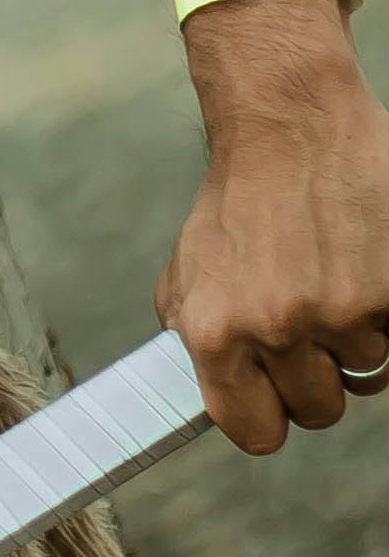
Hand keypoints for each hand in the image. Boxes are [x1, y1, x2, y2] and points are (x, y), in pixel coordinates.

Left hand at [159, 15, 388, 451]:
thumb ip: (196, 343)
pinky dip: (388, 311)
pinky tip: (368, 270)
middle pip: (320, 408)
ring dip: (358, 336)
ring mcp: (344, 307)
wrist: (290, 125)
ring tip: (338, 280)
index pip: (256, 431)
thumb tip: (217, 401)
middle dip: (320, 379)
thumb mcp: (188, 275)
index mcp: (218, 334)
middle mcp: (280, 327)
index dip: (273, 419)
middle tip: (315, 332)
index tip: (282, 402)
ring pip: (368, 369)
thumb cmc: (238, 203)